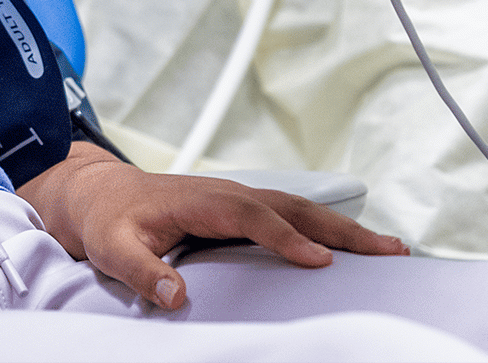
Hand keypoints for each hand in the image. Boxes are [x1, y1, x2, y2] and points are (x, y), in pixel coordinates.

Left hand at [18, 144, 407, 309]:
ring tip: (388, 249)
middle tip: (389, 251)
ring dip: (343, 228)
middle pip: (294, 208)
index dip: (287, 237)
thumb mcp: (111, 247)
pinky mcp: (240, 210)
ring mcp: (237, 198)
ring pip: (299, 209)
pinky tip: (348, 248)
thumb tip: (175, 295)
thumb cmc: (106, 218)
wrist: (98, 192)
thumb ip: (140, 271)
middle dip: (341, 230)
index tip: (321, 261)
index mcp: (201, 199)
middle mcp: (228, 193)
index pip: (253, 216)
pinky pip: (290, 217)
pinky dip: (324, 229)